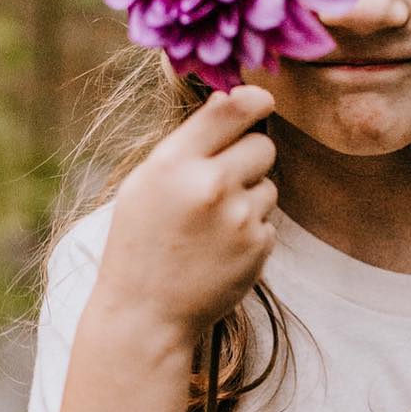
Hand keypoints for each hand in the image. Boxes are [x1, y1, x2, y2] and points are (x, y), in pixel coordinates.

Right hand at [96, 83, 278, 339]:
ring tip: (213, 225)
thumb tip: (232, 98)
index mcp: (174, 162)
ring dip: (250, 197)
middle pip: (263, 145)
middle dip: (249, 157)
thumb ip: (189, 143)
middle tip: (222, 182)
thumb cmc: (141, 242)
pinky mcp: (259, 246)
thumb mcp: (146, 183)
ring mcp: (239, 217)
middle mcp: (210, 184)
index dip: (255, 100)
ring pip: (269, 185)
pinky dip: (251, 231)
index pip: (231, 109)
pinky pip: (269, 221)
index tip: (262, 102)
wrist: (147, 313)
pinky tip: (220, 249)